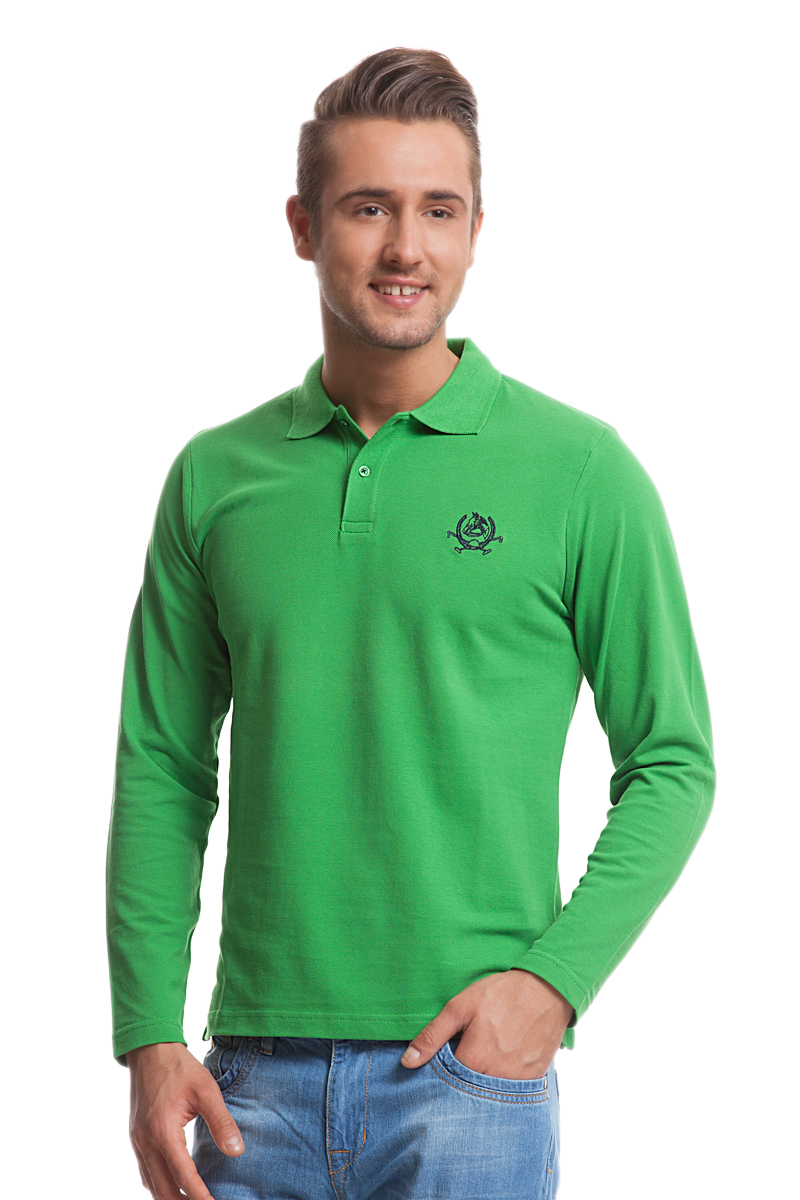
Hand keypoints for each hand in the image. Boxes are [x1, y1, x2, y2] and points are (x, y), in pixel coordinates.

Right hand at [127, 1041, 244, 1199]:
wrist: (151, 1050)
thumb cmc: (180, 1068)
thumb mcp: (207, 1090)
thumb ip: (221, 1122)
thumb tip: (237, 1152)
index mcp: (163, 1131)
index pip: (184, 1177)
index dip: (200, 1197)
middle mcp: (146, 1142)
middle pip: (163, 1190)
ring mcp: (137, 1142)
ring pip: (151, 1185)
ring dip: (170, 1198)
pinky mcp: (135, 1138)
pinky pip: (145, 1172)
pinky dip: (158, 1186)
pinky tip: (172, 1188)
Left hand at [400, 969, 574, 1079]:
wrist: (547, 988)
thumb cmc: (501, 993)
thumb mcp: (460, 1006)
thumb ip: (433, 1035)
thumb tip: (408, 1062)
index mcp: (474, 1058)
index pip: (447, 1082)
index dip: (442, 1071)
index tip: (446, 1056)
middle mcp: (497, 1075)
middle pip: (469, 1091)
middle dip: (462, 1081)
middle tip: (467, 1052)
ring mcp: (518, 1080)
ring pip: (491, 1094)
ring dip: (483, 1083)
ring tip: (484, 1057)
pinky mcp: (535, 1078)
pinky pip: (513, 1092)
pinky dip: (504, 1082)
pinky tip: (502, 1062)